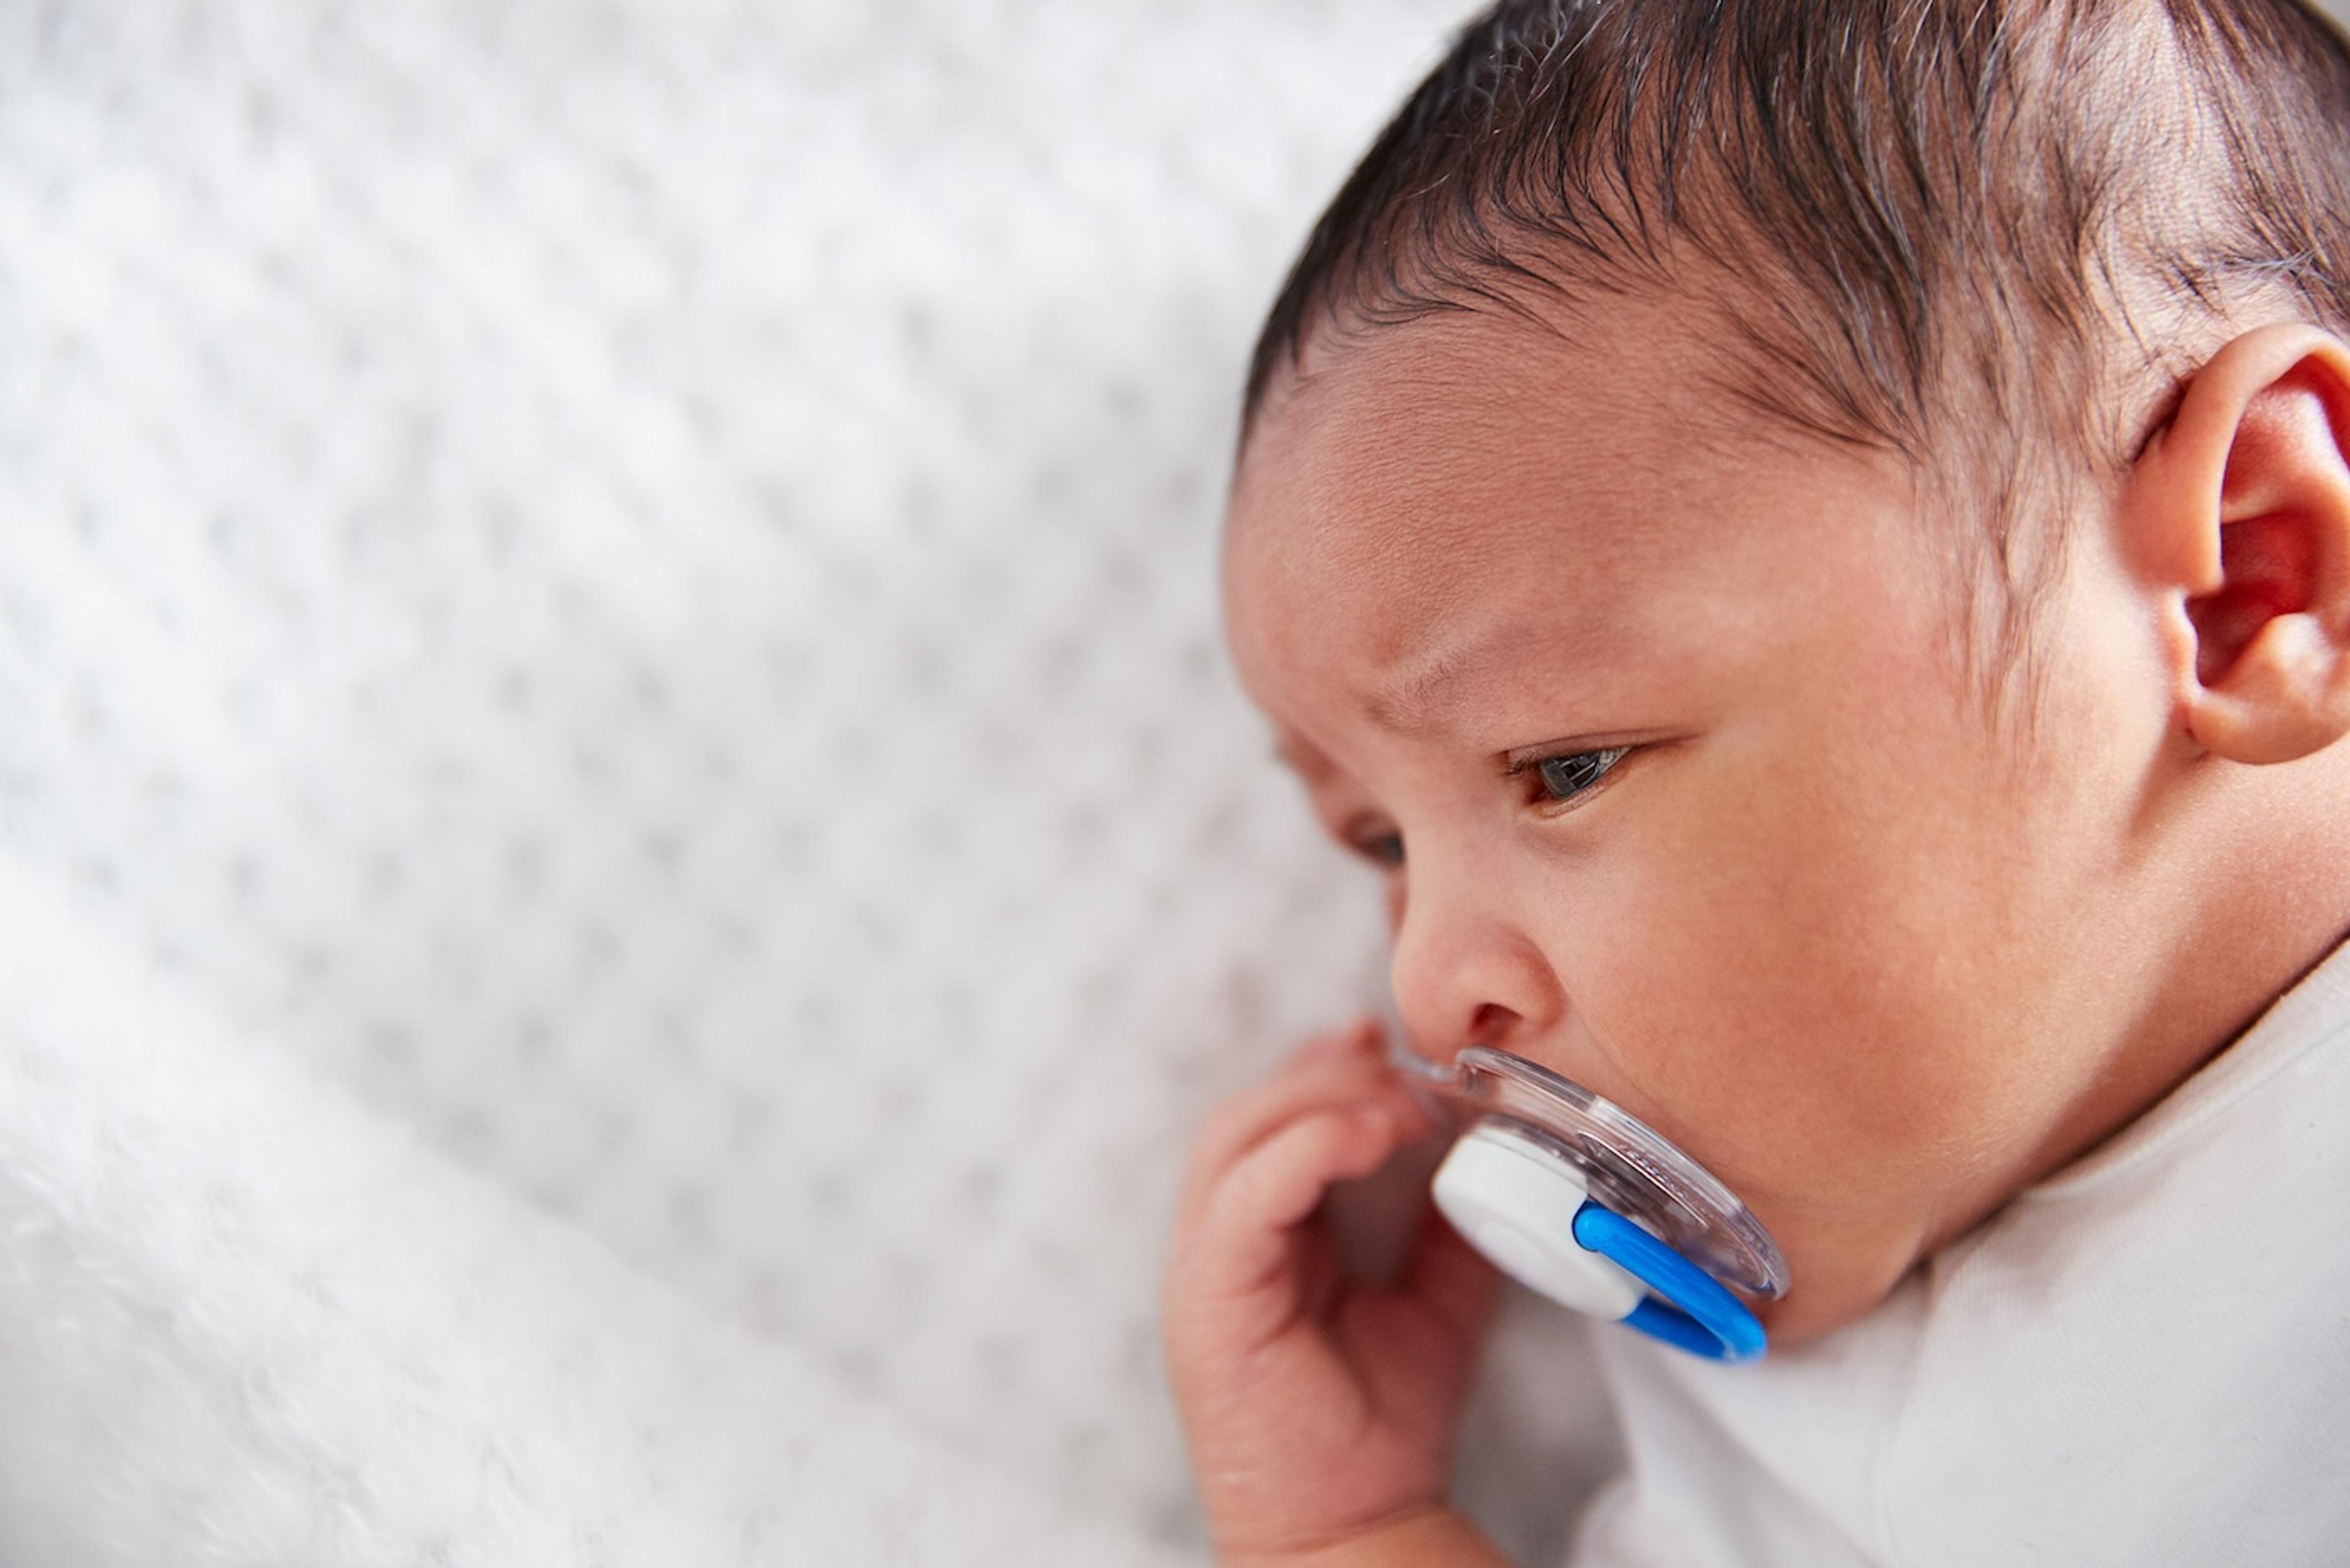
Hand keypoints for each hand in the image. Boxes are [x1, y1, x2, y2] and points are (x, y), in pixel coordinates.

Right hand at [1162, 1019, 1503, 1561]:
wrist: (1356, 1526)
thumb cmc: (1381, 1427)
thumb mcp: (1436, 1302)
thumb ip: (1446, 1230)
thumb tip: (1485, 1157)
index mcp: (1258, 1242)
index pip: (1267, 1126)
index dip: (1319, 1069)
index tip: (1383, 1040)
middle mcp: (1219, 1247)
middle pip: (1245, 1115)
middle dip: (1323, 1072)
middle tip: (1401, 1066)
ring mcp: (1203, 1272)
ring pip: (1233, 1139)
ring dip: (1318, 1099)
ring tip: (1398, 1101)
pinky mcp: (1208, 1299)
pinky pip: (1242, 1196)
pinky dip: (1302, 1148)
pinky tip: (1365, 1134)